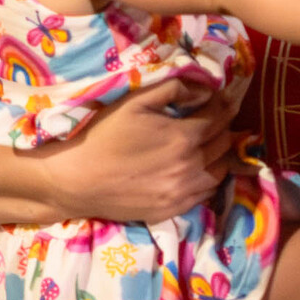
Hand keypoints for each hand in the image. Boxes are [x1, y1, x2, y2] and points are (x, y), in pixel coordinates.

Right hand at [36, 78, 236, 221]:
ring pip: (221, 169)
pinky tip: (197, 169)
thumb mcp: (135, 101)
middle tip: (213, 119)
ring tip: (208, 144)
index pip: (220, 117)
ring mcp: (184, 191)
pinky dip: (208, 178)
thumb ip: (174, 89)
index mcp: (184, 137)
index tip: (217, 100)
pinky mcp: (174, 209)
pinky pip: (206, 192)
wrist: (75, 180)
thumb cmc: (103, 136)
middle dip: (223, 127)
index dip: (221, 105)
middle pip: (225, 142)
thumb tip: (205, 91)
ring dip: (219, 154)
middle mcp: (191, 166)